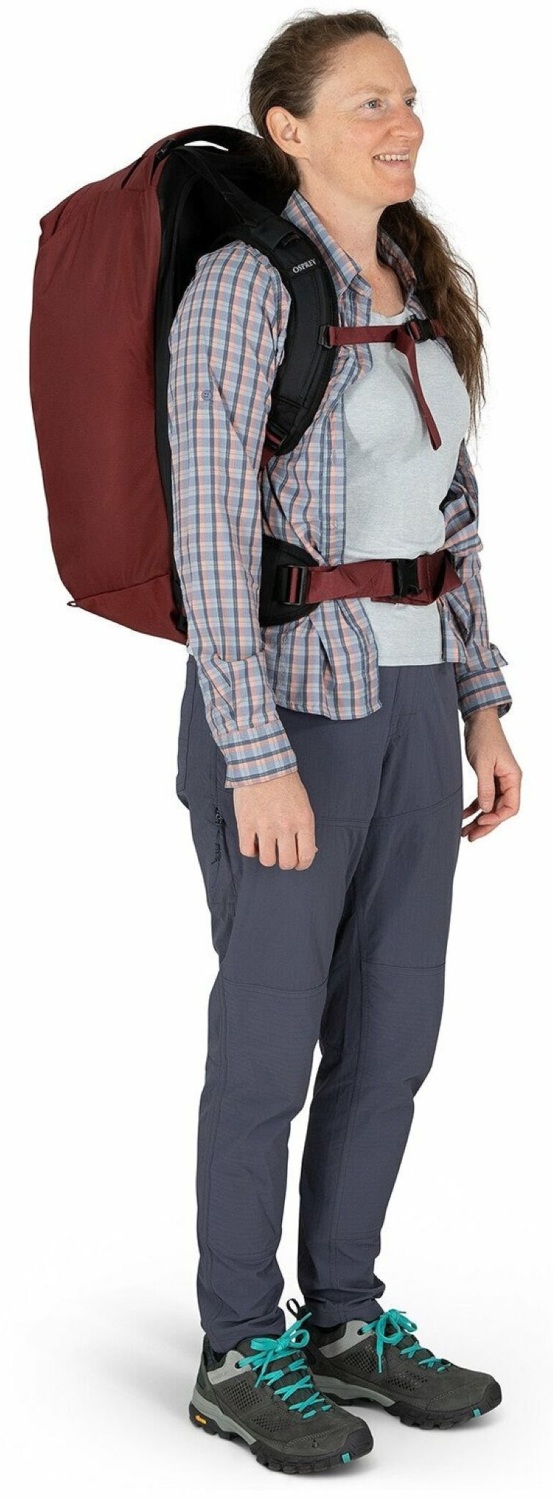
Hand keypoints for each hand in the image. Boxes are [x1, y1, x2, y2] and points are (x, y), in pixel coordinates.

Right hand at [232, 769, 317, 868]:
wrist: (263, 765)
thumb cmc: (286, 785)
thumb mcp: (304, 806)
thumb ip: (305, 829)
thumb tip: (309, 851)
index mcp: (303, 821)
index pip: (306, 856)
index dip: (302, 865)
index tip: (298, 863)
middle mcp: (285, 826)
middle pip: (286, 862)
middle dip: (285, 862)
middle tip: (281, 854)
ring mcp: (264, 826)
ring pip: (267, 861)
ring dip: (267, 857)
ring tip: (266, 846)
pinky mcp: (245, 823)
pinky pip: (247, 851)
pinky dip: (251, 851)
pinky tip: (254, 842)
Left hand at [461, 707, 521, 840]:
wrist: (478, 720)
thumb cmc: (483, 737)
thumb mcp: (482, 763)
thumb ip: (485, 787)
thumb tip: (485, 810)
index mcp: (513, 778)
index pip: (511, 807)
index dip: (497, 818)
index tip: (480, 821)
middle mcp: (509, 781)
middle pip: (500, 810)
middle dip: (486, 824)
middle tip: (470, 836)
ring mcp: (499, 780)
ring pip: (491, 806)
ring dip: (479, 819)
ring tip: (465, 832)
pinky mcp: (489, 777)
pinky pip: (483, 798)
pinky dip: (474, 808)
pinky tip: (463, 816)